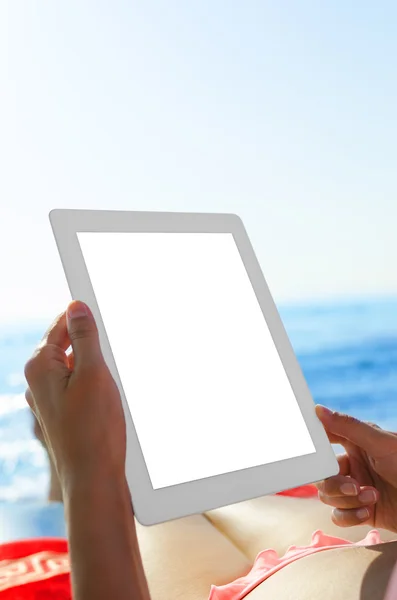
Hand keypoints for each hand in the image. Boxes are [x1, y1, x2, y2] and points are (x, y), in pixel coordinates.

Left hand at [24, 301, 125, 491]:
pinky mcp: (59, 413)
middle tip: (111, 351)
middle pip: (65, 345)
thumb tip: (76, 307)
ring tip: (110, 380)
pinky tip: (106, 396)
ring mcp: (47, 400)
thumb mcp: (93, 372)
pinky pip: (75, 385)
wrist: (93, 478)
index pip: (59, 325)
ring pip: (72, 366)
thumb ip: (84, 337)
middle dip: (89, 344)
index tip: (100, 308)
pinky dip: (92, 383)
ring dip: (92, 365)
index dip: (82, 316)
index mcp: (39, 366)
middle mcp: (37, 382)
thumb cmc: (94, 429)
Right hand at [315, 405, 396, 532]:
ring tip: (371, 498)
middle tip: (352, 486)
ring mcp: (356, 489)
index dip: (315, 445)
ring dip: (346, 500)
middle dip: (334, 483)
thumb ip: (348, 426)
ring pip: (328, 496)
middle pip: (322, 474)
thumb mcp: (381, 442)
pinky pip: (339, 516)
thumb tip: (319, 409)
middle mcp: (354, 465)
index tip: (311, 453)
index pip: (326, 439)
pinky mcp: (362, 512)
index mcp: (356, 443)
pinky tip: (367, 513)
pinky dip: (349, 516)